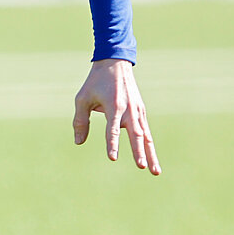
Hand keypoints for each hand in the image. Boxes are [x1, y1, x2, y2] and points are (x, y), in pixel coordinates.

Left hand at [73, 58, 159, 173]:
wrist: (115, 62)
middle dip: (138, 152)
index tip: (112, 158)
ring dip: (150, 154)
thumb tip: (78, 142)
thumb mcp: (83, 98)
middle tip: (142, 167)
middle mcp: (128, 109)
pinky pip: (146, 131)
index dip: (112, 143)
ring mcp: (137, 111)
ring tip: (155, 172)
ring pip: (145, 136)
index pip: (112, 129)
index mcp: (113, 106)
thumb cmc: (96, 81)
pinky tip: (152, 159)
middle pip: (136, 134)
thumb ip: (80, 120)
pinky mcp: (141, 111)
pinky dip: (149, 145)